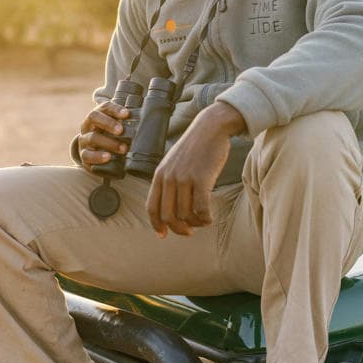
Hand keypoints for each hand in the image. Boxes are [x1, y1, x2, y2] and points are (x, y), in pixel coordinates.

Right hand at [77, 100, 130, 172]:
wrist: (95, 156)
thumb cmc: (109, 138)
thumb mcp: (116, 129)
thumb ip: (126, 124)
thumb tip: (148, 122)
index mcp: (98, 115)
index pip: (104, 107)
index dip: (115, 109)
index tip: (126, 114)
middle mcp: (88, 126)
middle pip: (94, 117)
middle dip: (108, 123)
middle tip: (121, 130)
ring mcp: (84, 140)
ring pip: (92, 138)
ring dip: (109, 143)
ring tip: (123, 148)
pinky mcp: (84, 155)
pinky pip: (87, 155)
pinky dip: (98, 156)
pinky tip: (108, 157)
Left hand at [147, 102, 246, 237]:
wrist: (210, 128)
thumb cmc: (195, 147)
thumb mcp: (173, 162)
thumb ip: (169, 181)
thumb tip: (171, 207)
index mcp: (159, 175)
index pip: (151, 207)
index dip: (156, 225)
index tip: (163, 234)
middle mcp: (169, 178)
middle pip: (168, 215)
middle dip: (178, 229)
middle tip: (189, 231)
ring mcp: (185, 178)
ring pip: (185, 215)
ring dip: (195, 224)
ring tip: (202, 221)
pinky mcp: (201, 178)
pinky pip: (201, 209)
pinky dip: (205, 219)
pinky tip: (210, 218)